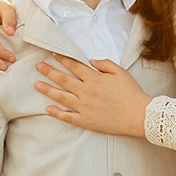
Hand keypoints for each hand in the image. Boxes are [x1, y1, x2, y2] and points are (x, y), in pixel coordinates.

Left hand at [36, 55, 152, 136]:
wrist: (139, 115)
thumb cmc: (132, 93)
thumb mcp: (120, 72)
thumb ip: (104, 64)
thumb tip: (90, 61)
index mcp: (95, 79)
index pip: (74, 66)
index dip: (62, 59)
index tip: (52, 54)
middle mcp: (87, 92)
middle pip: (64, 80)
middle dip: (49, 72)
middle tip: (37, 66)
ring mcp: (85, 107)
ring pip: (62, 97)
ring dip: (48, 90)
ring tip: (37, 85)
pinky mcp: (86, 121)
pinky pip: (68, 117)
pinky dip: (57, 113)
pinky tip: (48, 108)